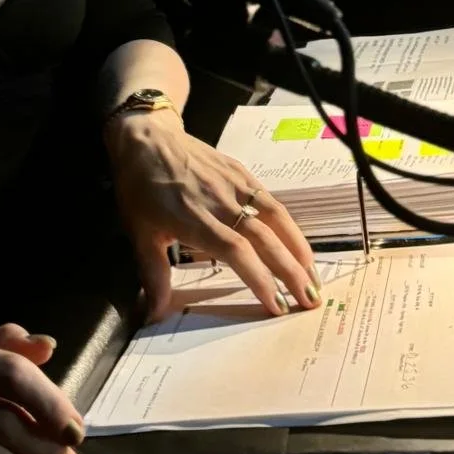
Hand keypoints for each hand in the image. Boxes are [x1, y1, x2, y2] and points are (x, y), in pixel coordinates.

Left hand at [104, 108, 320, 321]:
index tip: (277, 305)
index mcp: (193, 220)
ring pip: (275, 218)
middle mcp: (219, 202)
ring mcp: (233, 185)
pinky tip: (298, 244)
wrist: (146, 138)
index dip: (259, 278)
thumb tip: (154, 314)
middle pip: (264, 238)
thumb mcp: (139, 233)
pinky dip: (289, 224)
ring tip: (314, 276)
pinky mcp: (241, 173)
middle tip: (310, 299)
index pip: (236, 252)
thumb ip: (153, 275)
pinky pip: (271, 200)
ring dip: (298, 248)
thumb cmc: (140, 188)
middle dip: (291, 271)